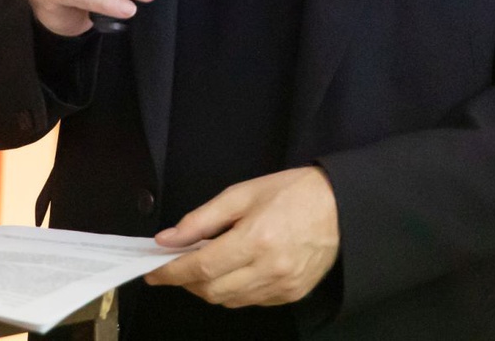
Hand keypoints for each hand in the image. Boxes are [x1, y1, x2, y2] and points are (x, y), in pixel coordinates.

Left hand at [145, 166, 338, 307]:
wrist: (342, 206)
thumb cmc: (292, 193)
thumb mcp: (241, 194)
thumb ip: (201, 219)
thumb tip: (168, 239)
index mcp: (257, 239)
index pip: (201, 267)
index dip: (172, 272)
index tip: (153, 272)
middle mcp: (271, 269)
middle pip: (212, 291)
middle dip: (187, 282)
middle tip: (176, 265)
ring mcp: (283, 286)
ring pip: (230, 301)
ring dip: (209, 288)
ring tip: (205, 264)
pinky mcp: (292, 295)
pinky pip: (251, 302)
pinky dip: (234, 291)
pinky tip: (233, 270)